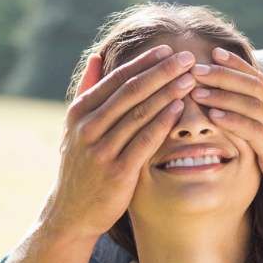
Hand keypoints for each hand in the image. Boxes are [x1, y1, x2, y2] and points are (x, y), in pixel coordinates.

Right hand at [43, 45, 196, 239]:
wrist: (72, 212)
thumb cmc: (80, 165)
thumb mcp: (74, 126)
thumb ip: (87, 91)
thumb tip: (96, 55)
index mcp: (79, 112)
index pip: (117, 79)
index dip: (144, 62)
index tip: (168, 50)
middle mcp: (87, 128)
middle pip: (130, 91)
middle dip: (161, 71)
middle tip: (187, 57)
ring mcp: (101, 150)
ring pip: (139, 113)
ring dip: (167, 93)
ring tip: (190, 78)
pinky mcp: (117, 172)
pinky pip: (144, 141)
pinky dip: (163, 122)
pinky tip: (180, 109)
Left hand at [189, 47, 262, 235]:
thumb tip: (241, 124)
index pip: (259, 81)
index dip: (237, 65)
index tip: (214, 52)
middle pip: (253, 86)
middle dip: (223, 73)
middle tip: (195, 65)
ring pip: (253, 105)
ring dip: (222, 94)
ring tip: (196, 88)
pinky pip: (255, 133)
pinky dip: (234, 122)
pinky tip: (214, 117)